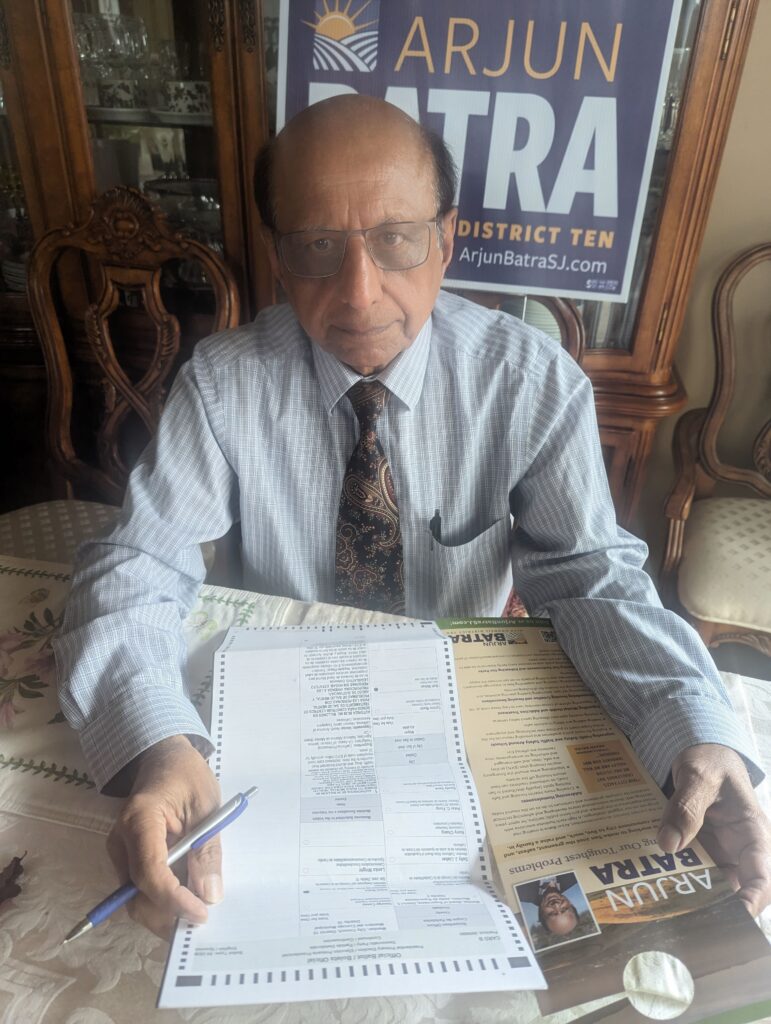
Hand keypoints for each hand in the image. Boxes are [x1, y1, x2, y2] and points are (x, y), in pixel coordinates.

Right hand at [106, 735, 221, 938]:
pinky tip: (186, 904)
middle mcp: (120, 840)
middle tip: (203, 922)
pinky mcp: (126, 860)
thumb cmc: (187, 775)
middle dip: (168, 915)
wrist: (163, 759)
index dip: (174, 900)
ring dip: (165, 914)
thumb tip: (210, 895)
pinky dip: (161, 903)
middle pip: (137, 894)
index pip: (149, 872)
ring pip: (136, 899)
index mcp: (140, 819)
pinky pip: (140, 891)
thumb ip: (207, 850)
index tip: (202, 914)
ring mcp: (120, 852)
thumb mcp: (207, 806)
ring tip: (197, 915)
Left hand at [657, 743, 770, 915]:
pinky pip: (688, 869)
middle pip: (734, 889)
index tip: (736, 915)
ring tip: (664, 906)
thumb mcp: (698, 775)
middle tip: (685, 919)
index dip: (753, 899)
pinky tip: (652, 884)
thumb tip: (669, 845)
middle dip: (713, 907)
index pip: (762, 874)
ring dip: (689, 895)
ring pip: (708, 884)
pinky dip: (674, 876)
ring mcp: (717, 851)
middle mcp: (738, 849)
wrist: (700, 753)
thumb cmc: (710, 760)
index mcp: (752, 832)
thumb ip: (686, 807)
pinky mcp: (697, 850)